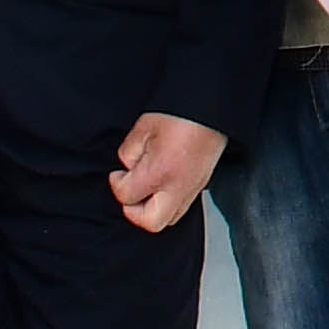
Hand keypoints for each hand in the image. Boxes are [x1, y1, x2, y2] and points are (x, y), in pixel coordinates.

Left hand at [110, 111, 226, 231]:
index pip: (127, 197)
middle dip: (135, 211)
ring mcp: (193, 188)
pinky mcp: (202, 184)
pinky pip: (181, 207)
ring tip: (147, 187)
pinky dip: (168, 202)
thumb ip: (129, 153)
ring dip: (153, 209)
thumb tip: (129, 167)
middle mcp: (179, 186)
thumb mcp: (143, 128)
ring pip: (169, 219)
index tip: (119, 173)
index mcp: (160, 172)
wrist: (212, 105)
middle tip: (131, 189)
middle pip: (150, 223)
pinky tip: (163, 183)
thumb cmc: (181, 112)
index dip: (117, 184)